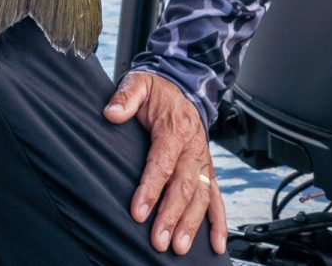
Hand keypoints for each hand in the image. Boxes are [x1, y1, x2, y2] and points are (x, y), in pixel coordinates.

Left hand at [104, 71, 226, 256]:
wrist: (183, 88)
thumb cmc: (157, 92)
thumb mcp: (139, 84)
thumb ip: (126, 96)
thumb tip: (111, 113)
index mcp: (176, 128)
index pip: (163, 162)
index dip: (151, 188)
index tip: (138, 212)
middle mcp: (193, 147)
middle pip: (184, 185)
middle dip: (172, 215)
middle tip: (159, 241)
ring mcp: (203, 161)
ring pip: (201, 196)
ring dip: (192, 224)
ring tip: (179, 248)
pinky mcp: (207, 171)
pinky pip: (216, 198)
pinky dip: (219, 222)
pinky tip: (217, 245)